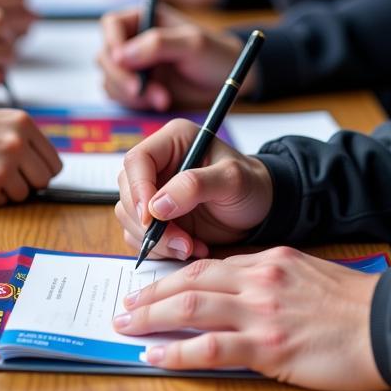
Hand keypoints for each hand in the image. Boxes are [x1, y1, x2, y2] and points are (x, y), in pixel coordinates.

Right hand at [0, 108, 61, 205]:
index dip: (41, 169)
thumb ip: (24, 139)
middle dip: (28, 183)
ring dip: (8, 190)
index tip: (29, 172)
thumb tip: (47, 168)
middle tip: (7, 176)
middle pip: (43, 181)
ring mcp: (2, 168)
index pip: (54, 163)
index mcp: (23, 123)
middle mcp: (16, 144)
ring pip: (24, 195)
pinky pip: (1, 203)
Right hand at [99, 6, 254, 110]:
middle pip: (104, 55)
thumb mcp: (192, 43)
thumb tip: (121, 55)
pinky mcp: (136, 87)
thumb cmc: (214, 54)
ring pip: (109, 78)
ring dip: (130, 93)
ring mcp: (133, 65)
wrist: (227, 82)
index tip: (121, 61)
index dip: (112, 42)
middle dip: (121, 76)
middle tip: (142, 91)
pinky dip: (135, 103)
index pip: (111, 24)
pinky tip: (160, 102)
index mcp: (144, 19)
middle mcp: (133, 40)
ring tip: (163, 98)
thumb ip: (157, 44)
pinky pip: (119, 96)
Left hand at [113, 248, 385, 390]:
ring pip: (191, 306)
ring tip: (126, 325)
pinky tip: (155, 354)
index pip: (208, 265)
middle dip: (151, 294)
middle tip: (123, 305)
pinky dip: (178, 350)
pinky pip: (211, 347)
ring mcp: (260, 312)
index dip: (173, 276)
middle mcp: (257, 279)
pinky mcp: (269, 346)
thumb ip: (269, 279)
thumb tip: (237, 292)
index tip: (150, 287)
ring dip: (152, 316)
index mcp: (267, 260)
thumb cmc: (355, 305)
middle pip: (190, 281)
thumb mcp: (307, 275)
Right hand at [115, 118, 272, 258]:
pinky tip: (191, 248)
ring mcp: (155, 191)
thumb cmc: (252, 185)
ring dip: (157, 239)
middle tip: (182, 242)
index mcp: (172, 141)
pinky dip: (161, 248)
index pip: (137, 160)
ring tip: (192, 246)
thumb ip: (195, 186)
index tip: (150, 217)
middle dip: (149, 223)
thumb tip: (156, 206)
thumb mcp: (232, 180)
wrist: (263, 210)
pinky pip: (140, 235)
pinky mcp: (157, 217)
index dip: (137, 189)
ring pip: (130, 216)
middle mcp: (158, 164)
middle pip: (128, 191)